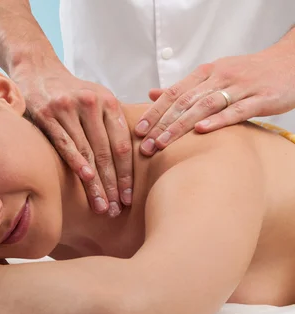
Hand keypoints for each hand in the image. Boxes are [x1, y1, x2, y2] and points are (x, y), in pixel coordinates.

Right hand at [14, 64, 132, 216]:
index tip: (129, 196)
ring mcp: (67, 108)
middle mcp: (91, 103)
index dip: (127, 173)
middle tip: (116, 208)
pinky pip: (65, 143)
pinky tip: (85, 179)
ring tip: (101, 205)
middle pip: (106, 151)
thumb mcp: (96, 98)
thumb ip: (111, 122)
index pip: (122, 144)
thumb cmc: (70, 91)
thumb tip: (128, 158)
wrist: (37, 68)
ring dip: (95, 182)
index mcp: (108, 102)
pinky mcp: (46, 114)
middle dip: (112, 184)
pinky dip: (76, 163)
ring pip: (86, 152)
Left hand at [136, 46, 294, 154]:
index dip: (154, 113)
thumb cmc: (247, 73)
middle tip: (146, 146)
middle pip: (184, 102)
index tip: (138, 132)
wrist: (289, 62)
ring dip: (181, 126)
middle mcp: (220, 77)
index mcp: (206, 72)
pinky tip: (201, 131)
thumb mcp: (213, 75)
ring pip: (205, 106)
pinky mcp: (262, 98)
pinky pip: (237, 110)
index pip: (173, 93)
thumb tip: (152, 94)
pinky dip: (218, 120)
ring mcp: (241, 87)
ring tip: (163, 143)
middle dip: (162, 125)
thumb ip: (183, 88)